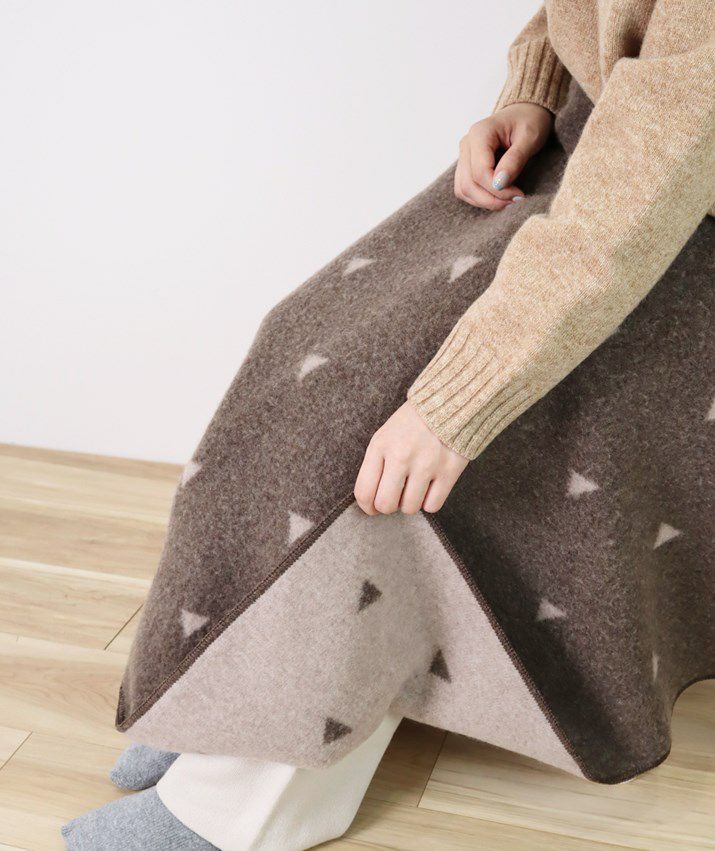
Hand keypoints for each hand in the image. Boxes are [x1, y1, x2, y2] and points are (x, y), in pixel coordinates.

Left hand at [354, 402, 468, 515]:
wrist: (448, 403)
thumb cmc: (411, 424)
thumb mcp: (384, 436)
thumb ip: (375, 465)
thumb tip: (372, 501)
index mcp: (381, 446)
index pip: (364, 491)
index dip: (366, 506)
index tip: (372, 507)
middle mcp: (401, 456)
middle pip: (385, 505)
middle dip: (387, 507)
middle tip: (394, 497)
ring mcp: (426, 464)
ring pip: (409, 508)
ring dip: (410, 503)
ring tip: (414, 487)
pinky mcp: (449, 470)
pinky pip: (432, 506)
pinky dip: (430, 502)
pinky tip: (430, 487)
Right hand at [454, 102, 552, 209]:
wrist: (526, 113)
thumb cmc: (531, 121)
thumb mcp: (530, 138)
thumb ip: (514, 160)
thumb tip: (499, 184)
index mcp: (480, 133)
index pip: (480, 171)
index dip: (498, 189)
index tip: (519, 195)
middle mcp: (467, 144)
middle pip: (468, 184)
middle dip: (491, 199)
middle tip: (515, 201)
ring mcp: (464, 156)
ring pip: (463, 190)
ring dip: (484, 201)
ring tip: (508, 201)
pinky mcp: (466, 166)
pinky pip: (465, 189)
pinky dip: (480, 198)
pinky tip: (498, 197)